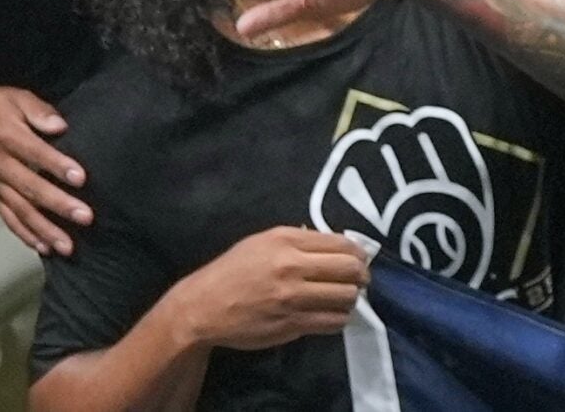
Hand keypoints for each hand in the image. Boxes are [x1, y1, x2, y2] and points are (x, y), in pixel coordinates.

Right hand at [0, 76, 88, 255]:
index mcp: (7, 136)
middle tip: (85, 217)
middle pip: (30, 188)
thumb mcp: (17, 97)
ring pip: (20, 211)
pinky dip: (25, 234)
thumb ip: (39, 111)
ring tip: (67, 246)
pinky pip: (8, 218)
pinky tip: (44, 248)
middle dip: (58, 205)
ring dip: (44, 230)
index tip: (81, 179)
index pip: (35, 153)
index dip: (57, 166)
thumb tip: (60, 126)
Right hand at [170, 227, 371, 351]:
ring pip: (346, 297)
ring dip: (351, 299)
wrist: (203, 307)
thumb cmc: (232, 271)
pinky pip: (331, 322)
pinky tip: (332, 315)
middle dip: (361, 275)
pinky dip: (339, 319)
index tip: (360, 260)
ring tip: (345, 299)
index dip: (358, 253)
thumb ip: (299, 240)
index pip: (341, 243)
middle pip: (350, 269)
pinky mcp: (291, 324)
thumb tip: (333, 244)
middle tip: (361, 280)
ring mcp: (293, 298)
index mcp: (287, 241)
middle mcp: (292, 267)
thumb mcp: (262, 242)